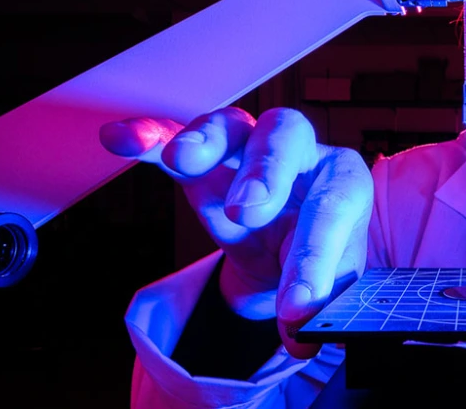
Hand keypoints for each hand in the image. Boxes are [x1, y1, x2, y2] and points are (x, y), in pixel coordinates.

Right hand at [100, 107, 372, 358]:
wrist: (283, 252)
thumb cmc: (312, 258)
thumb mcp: (328, 284)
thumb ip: (318, 306)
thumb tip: (299, 339)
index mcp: (344, 181)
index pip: (333, 210)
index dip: (313, 261)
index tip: (293, 308)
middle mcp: (301, 152)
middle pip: (287, 137)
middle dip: (265, 172)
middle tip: (246, 211)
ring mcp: (248, 148)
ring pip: (231, 128)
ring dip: (205, 140)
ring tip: (181, 160)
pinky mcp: (204, 157)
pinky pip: (174, 139)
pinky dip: (150, 138)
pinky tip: (121, 140)